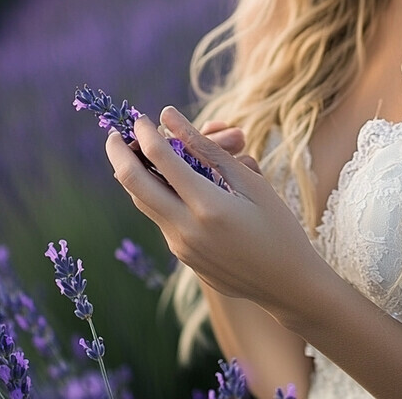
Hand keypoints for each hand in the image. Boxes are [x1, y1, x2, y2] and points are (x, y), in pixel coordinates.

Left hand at [106, 106, 325, 317]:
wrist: (288, 286)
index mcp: (208, 206)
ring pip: (143, 203)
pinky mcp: (183, 258)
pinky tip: (170, 182)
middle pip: (133, 184)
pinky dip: (156, 194)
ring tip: (138, 152)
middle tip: (114, 133)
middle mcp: (186, 229)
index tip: (141, 116)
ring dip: (135, 175)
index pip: (161, 159)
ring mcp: (180, 248)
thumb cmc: (279, 226)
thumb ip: (209, 150)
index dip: (145, 132)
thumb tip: (171, 118)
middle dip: (119, 153)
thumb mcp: (252, 182)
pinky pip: (160, 219)